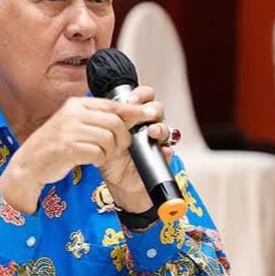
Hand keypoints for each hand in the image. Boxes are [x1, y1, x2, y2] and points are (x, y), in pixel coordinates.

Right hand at [0, 96, 148, 212]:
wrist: (29, 164)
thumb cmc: (54, 146)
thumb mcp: (74, 124)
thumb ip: (97, 118)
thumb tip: (129, 114)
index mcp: (77, 104)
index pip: (113, 104)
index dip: (134, 110)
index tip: (150, 113)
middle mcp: (73, 113)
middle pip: (115, 122)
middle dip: (122, 139)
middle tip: (115, 148)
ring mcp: (69, 129)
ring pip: (109, 139)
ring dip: (109, 152)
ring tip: (99, 155)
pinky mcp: (68, 147)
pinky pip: (98, 153)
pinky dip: (98, 159)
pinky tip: (90, 160)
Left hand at [99, 85, 173, 212]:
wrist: (117, 181)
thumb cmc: (111, 156)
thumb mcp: (106, 136)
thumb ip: (109, 120)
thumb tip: (109, 107)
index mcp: (134, 116)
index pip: (144, 97)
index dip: (141, 94)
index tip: (132, 100)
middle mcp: (146, 125)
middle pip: (157, 109)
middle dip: (153, 109)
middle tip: (144, 113)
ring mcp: (155, 140)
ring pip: (165, 127)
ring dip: (160, 128)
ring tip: (152, 132)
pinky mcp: (161, 156)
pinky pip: (169, 151)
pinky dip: (166, 150)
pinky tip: (162, 150)